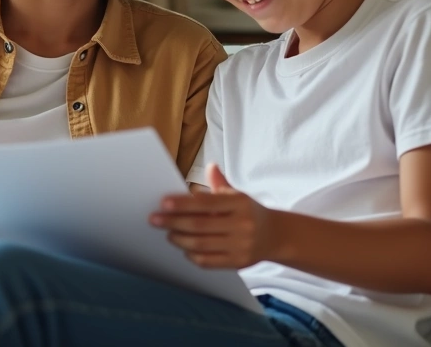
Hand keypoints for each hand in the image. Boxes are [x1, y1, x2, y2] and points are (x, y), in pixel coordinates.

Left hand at [149, 164, 275, 268]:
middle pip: (200, 225)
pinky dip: (192, 255)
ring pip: (201, 244)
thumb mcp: (239, 195)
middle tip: (155, 219)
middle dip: (173, 222)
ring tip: (168, 233)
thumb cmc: (249, 212)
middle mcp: (242, 224)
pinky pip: (208, 261)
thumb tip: (211, 166)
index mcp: (240, 203)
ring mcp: (240, 245)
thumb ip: (221, 183)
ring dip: (179, 239)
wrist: (275, 235)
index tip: (163, 203)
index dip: (183, 204)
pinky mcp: (238, 262)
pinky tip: (184, 248)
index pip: (206, 203)